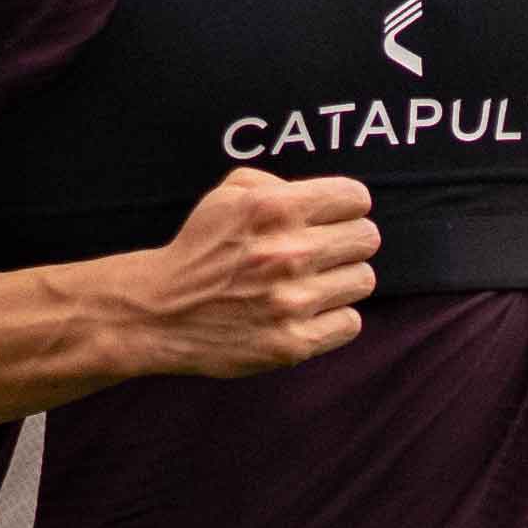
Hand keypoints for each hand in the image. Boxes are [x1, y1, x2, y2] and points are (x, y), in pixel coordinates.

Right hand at [85, 165, 378, 382]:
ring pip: (363, 280)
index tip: (335, 217)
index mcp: (274, 209)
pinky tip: (307, 312)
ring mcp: (293, 302)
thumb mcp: (226, 196)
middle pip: (367, 239)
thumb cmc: (199, 249)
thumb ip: (276, 184)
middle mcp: (289, 253)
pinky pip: (350, 323)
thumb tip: (325, 198)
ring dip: (342, 280)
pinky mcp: (293, 343)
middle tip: (325, 251)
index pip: (356, 199)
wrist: (160, 312)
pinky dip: (333, 318)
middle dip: (347, 242)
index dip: (346, 206)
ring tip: (313, 283)